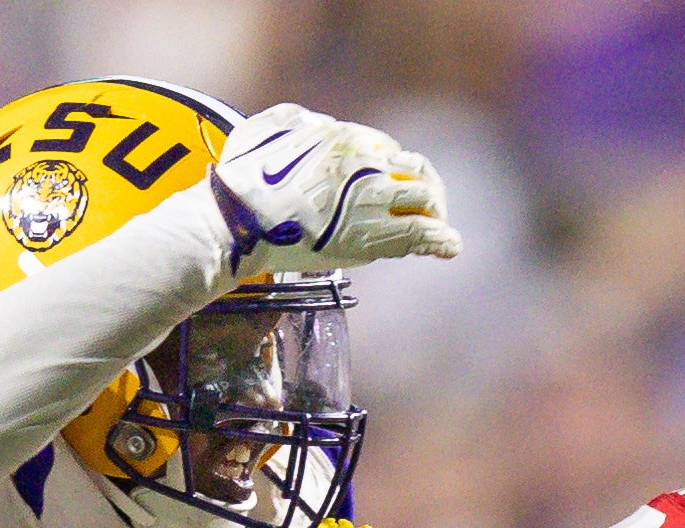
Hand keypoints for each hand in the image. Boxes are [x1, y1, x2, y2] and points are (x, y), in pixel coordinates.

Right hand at [209, 103, 460, 272]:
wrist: (235, 221)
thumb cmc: (241, 180)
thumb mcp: (266, 129)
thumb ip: (299, 124)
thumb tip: (319, 125)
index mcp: (344, 137)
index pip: (388, 149)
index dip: (397, 168)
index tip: (399, 182)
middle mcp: (365, 163)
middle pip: (415, 170)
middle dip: (427, 189)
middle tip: (429, 208)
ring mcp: (370, 200)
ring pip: (423, 202)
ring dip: (437, 217)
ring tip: (443, 233)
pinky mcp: (369, 237)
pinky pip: (417, 235)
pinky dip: (440, 241)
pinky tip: (449, 247)